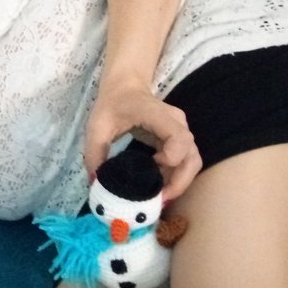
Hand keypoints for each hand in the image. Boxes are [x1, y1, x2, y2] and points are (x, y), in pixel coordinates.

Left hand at [83, 80, 200, 201]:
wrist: (125, 87)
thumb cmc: (113, 105)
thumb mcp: (97, 126)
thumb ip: (95, 153)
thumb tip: (97, 183)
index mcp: (159, 116)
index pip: (180, 139)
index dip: (171, 159)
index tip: (152, 166)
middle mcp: (177, 124)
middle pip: (192, 158)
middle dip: (179, 183)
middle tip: (158, 200)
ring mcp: (180, 132)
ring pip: (191, 163)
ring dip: (178, 183)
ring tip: (157, 196)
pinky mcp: (178, 141)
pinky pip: (183, 163)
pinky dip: (174, 178)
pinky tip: (157, 186)